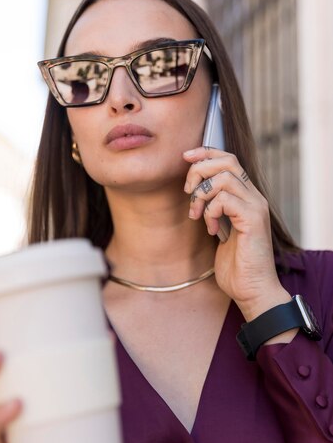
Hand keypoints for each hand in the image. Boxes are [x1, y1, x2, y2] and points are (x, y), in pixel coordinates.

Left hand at [183, 147, 290, 320]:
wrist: (252, 289)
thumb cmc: (236, 264)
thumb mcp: (218, 229)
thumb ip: (212, 208)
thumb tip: (193, 191)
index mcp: (246, 197)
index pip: (229, 159)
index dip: (206, 153)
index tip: (185, 157)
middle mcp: (254, 197)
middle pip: (227, 160)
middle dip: (199, 170)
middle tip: (188, 191)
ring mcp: (256, 207)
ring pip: (223, 177)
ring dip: (201, 195)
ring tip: (197, 215)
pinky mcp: (253, 220)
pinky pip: (225, 199)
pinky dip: (211, 211)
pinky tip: (211, 229)